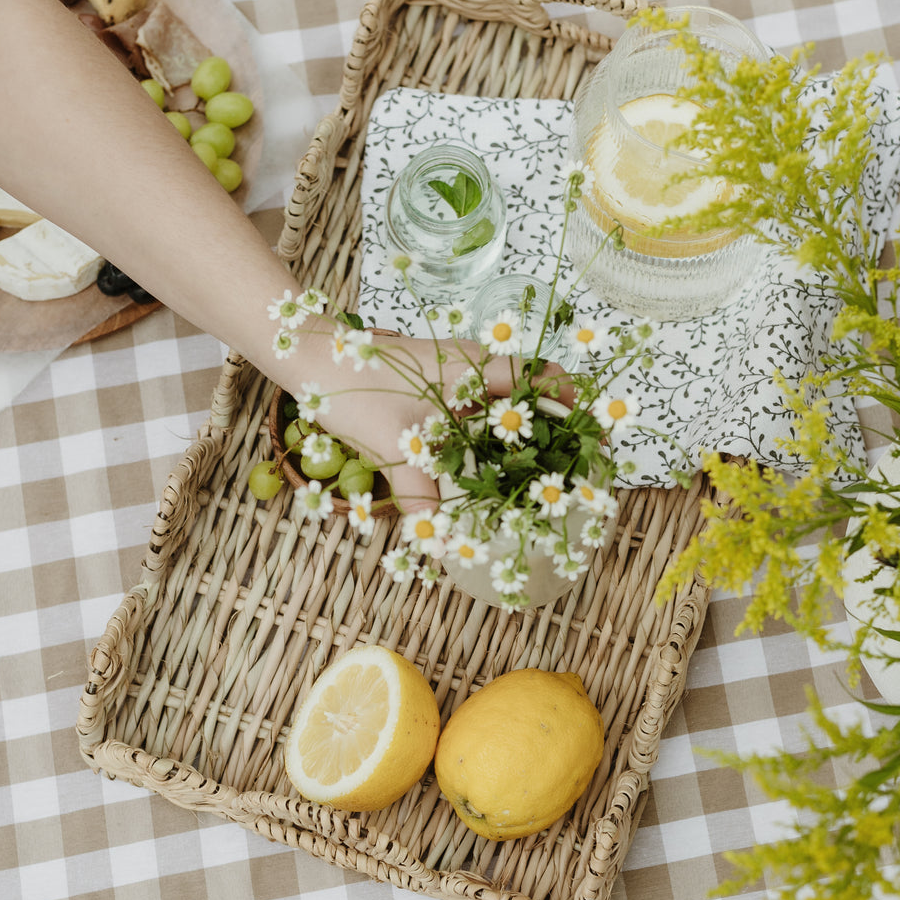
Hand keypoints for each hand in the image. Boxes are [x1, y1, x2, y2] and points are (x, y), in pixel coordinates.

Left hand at [323, 332, 570, 511]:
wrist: (312, 357)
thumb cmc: (355, 389)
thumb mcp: (395, 446)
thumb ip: (423, 495)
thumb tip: (441, 542)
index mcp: (474, 368)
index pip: (539, 377)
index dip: (569, 402)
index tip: (587, 431)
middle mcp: (469, 364)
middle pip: (527, 385)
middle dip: (548, 419)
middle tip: (562, 459)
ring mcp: (450, 369)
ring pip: (498, 394)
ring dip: (515, 424)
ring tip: (527, 467)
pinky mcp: (431, 379)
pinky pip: (472, 401)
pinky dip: (485, 425)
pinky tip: (478, 458)